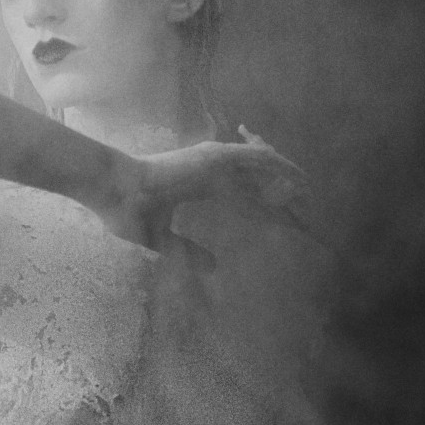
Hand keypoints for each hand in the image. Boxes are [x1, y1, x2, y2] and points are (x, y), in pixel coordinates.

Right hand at [99, 126, 313, 254]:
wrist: (113, 191)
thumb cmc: (128, 211)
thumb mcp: (163, 240)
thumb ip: (188, 250)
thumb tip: (215, 267)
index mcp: (198, 182)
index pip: (241, 190)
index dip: (265, 202)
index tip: (285, 217)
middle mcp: (209, 167)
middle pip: (258, 175)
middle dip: (284, 188)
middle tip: (308, 205)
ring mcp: (213, 159)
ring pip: (262, 163)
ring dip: (288, 176)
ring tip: (311, 190)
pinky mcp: (214, 157)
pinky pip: (258, 158)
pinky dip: (280, 167)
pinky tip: (297, 180)